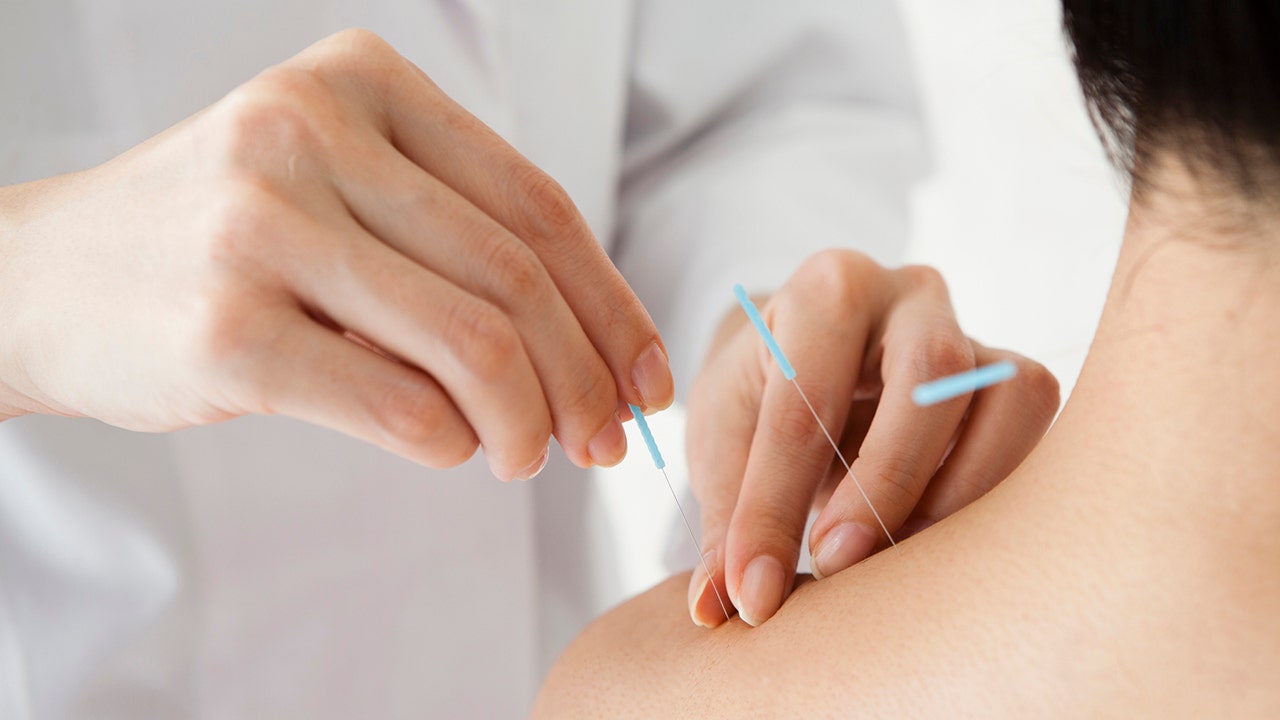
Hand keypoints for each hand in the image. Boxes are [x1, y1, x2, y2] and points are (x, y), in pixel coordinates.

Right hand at [0, 29, 672, 479]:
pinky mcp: (225, 327)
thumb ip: (452, 240)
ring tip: (528, 458)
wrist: (42, 278)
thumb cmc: (219, 241)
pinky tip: (453, 449)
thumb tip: (598, 356)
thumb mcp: (337, 189)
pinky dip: (451, 441)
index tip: (647, 376)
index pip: (536, 205)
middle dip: (585, 377)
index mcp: (362, 81)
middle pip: (516, 274)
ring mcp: (261, 224)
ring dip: (527, 422)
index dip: (612, 304)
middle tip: (604, 441)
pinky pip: (398, 404)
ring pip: (470, 341)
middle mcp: (311, 130)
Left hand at [685, 250, 1058, 625]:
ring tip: (894, 562)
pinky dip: (993, 493)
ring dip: (956, 494)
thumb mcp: (724, 449)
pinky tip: (938, 545)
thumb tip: (717, 607)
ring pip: (1006, 399)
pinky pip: (1035, 429)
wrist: (809, 376)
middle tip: (835, 565)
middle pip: (930, 373)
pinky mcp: (1014, 383)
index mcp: (824, 291)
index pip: (802, 399)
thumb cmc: (762, 402)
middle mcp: (909, 295)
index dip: (773, 505)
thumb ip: (725, 523)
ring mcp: (974, 334)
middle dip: (884, 483)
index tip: (755, 592)